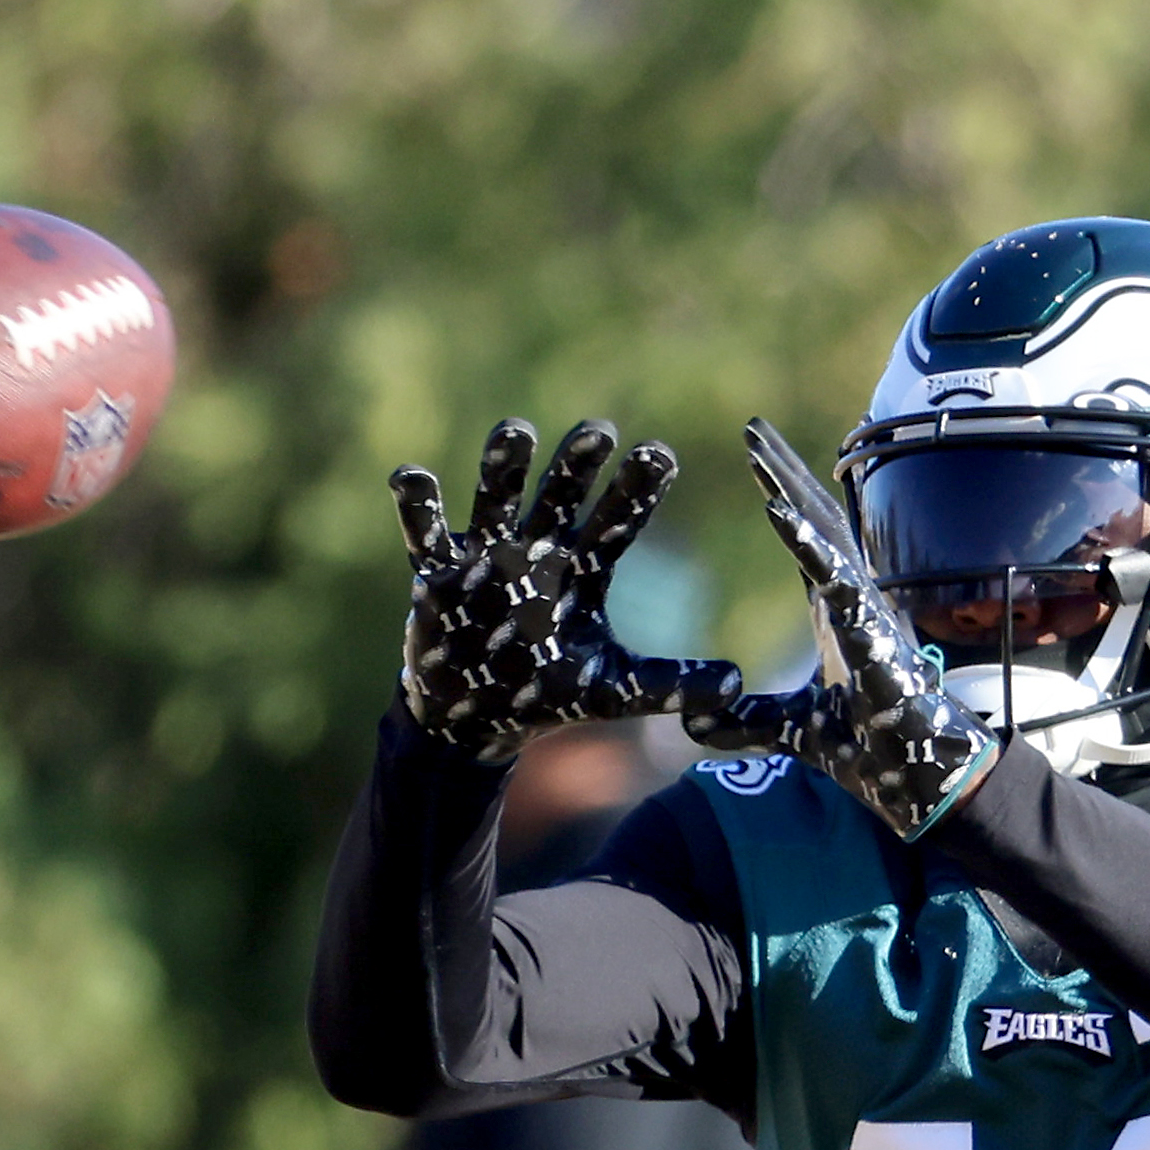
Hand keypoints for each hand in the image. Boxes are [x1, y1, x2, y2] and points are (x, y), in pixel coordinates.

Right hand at [391, 418, 744, 762]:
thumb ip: (670, 684)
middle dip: (577, 465)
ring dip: (504, 466)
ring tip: (517, 430)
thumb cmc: (548, 695)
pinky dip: (417, 505)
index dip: (636, 489)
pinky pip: (426, 532)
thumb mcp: (612, 693)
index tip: (660, 454)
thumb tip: (738, 684)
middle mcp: (537, 549)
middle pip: (561, 496)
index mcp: (582, 568)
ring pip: (496, 499)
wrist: (477, 719)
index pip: (616, 522)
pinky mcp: (438, 573)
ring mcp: (486, 555)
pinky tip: (410, 475)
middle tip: (598, 432)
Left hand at [680, 419, 998, 839]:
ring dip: (792, 493)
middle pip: (818, 523)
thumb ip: (749, 723)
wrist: (925, 784)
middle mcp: (854, 604)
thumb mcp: (794, 732)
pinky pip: (835, 581)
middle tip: (751, 428)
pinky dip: (807, 545)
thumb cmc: (873, 750)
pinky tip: (779, 511)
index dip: (784, 498)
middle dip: (785, 474)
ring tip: (757, 453)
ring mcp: (867, 616)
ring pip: (827, 540)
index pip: (806, 544)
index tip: (754, 456)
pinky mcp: (873, 639)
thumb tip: (694, 724)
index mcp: (837, 616)